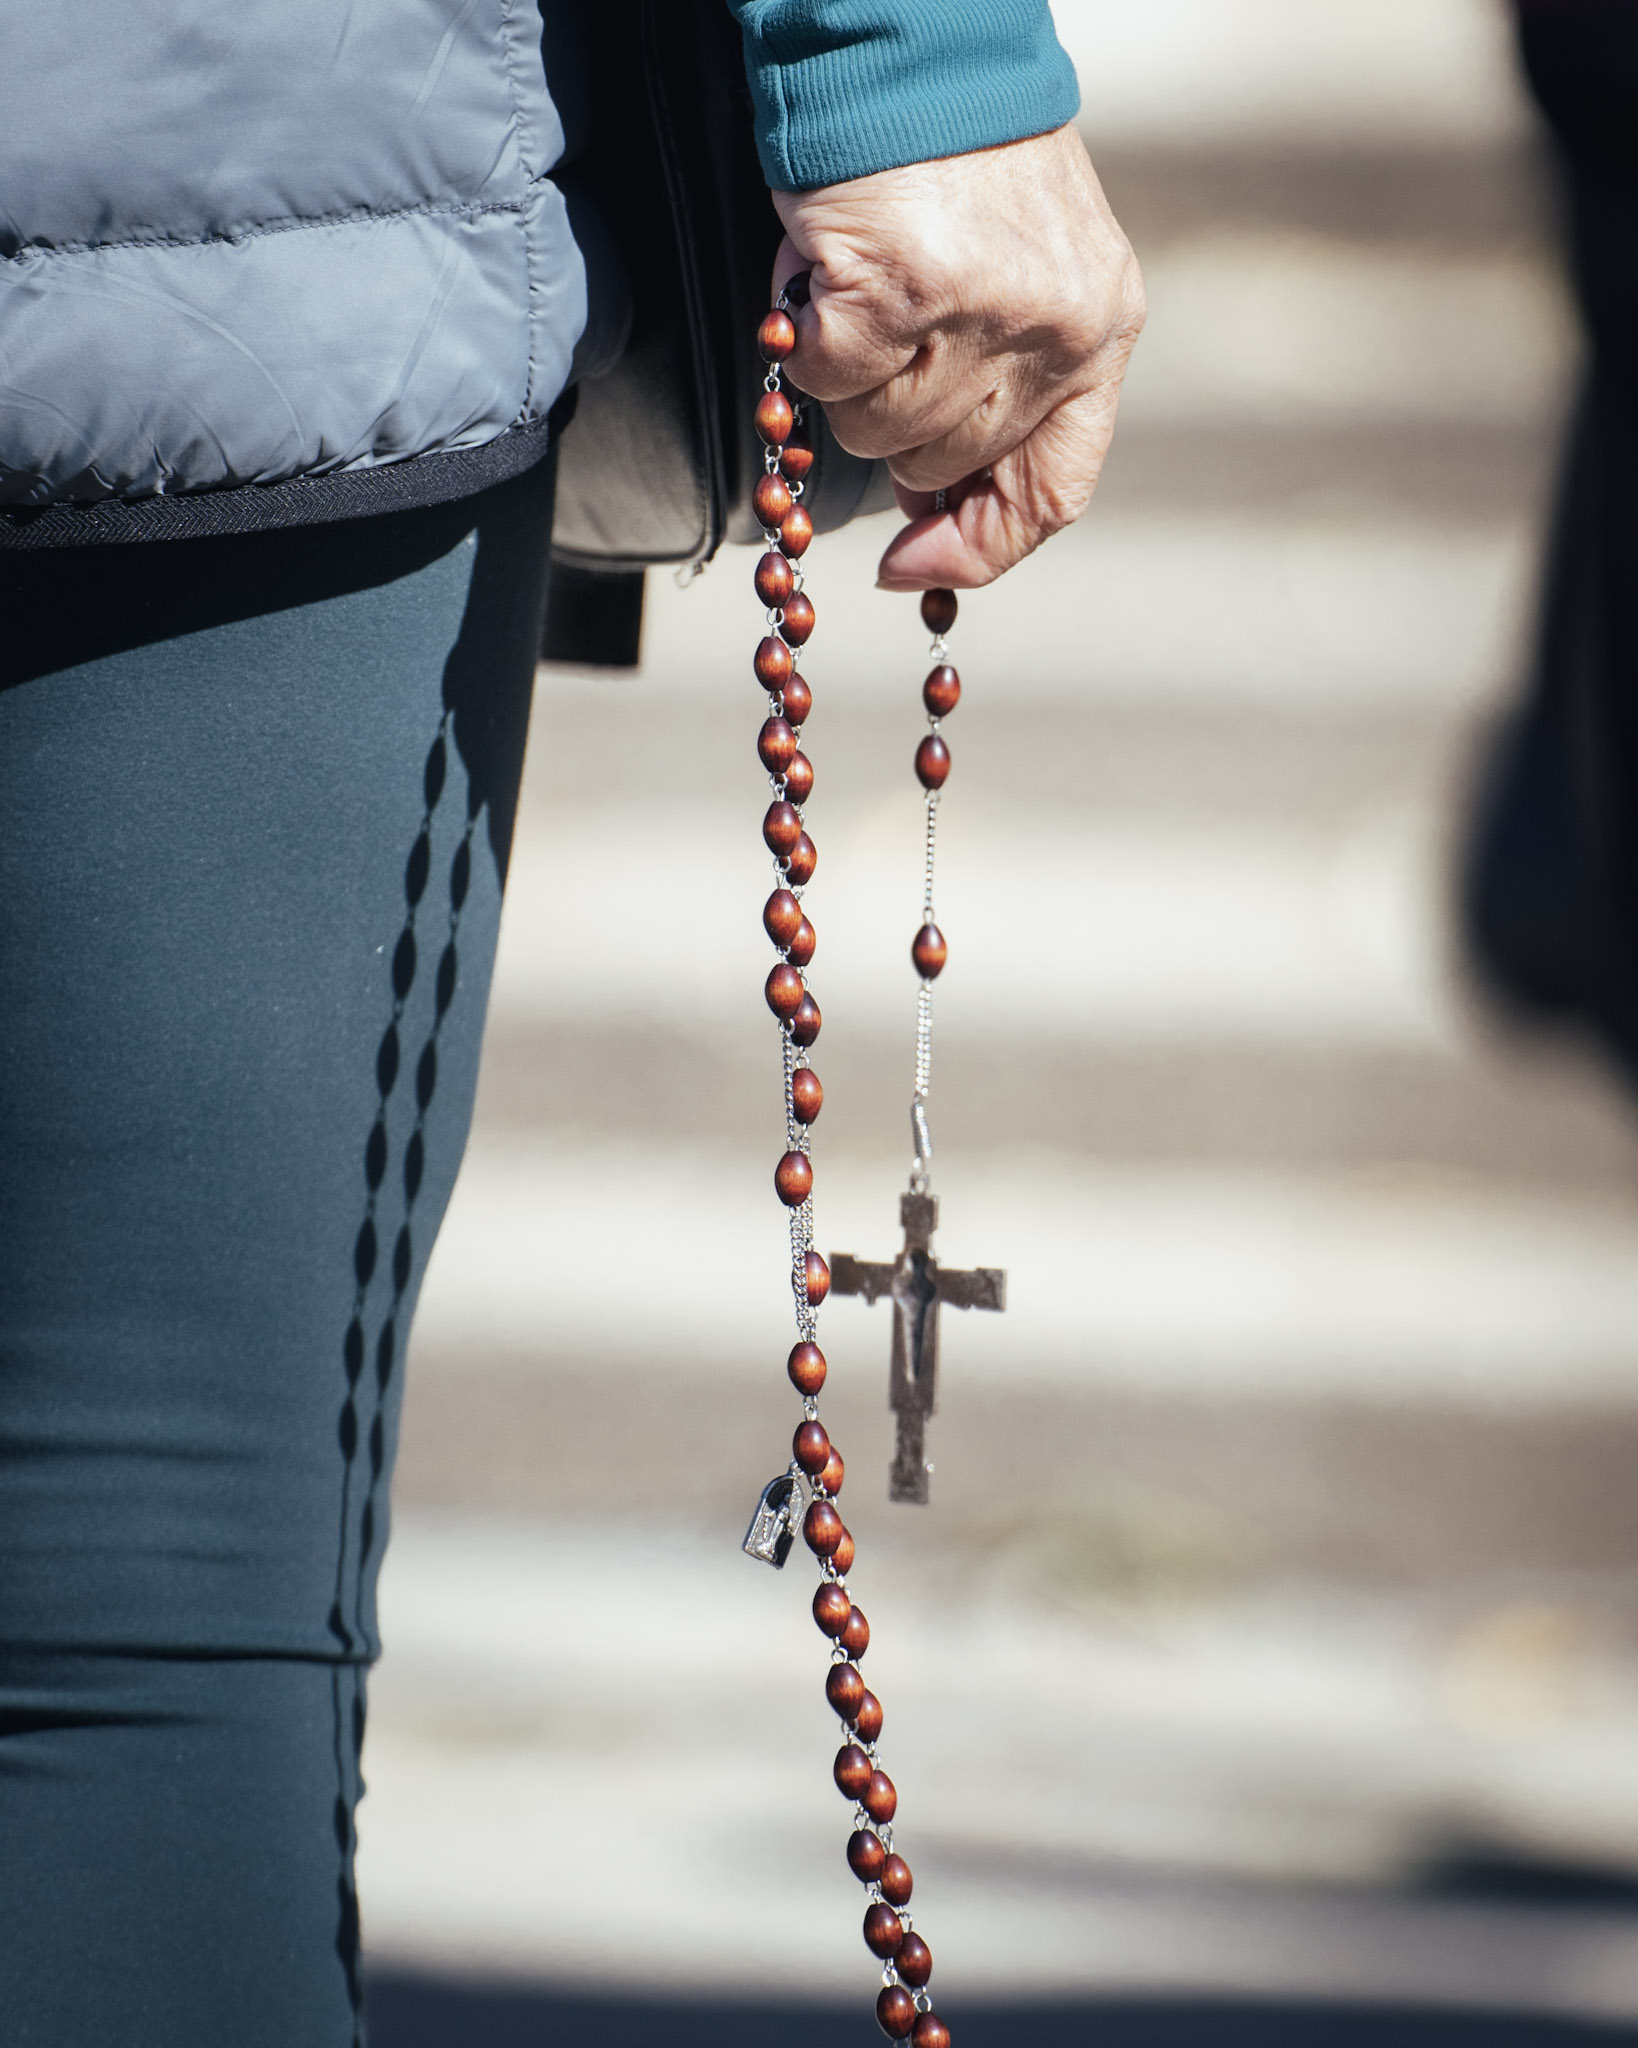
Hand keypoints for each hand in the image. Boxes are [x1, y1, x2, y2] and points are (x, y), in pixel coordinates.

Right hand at [770, 123, 1144, 591]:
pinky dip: (811, 340)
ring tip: (864, 288)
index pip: (1054, 491)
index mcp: (1100, 331)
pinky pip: (834, 381)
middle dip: (897, 423)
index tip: (915, 566)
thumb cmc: (957, 164)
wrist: (910, 44)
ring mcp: (985, 311)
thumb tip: (926, 520)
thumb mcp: (1025, 279)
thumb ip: (1000, 392)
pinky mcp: (906, 289)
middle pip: (948, 464)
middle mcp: (1059, 328)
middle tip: (885, 340)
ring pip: (882, 432)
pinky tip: (829, 278)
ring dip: (851, 376)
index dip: (978, 548)